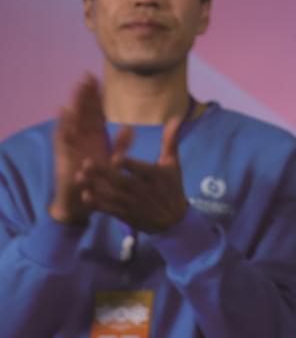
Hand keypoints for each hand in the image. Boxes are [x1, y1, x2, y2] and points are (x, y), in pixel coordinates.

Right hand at [49, 75, 112, 224]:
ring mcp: (72, 146)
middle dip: (85, 95)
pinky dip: (65, 123)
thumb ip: (121, 145)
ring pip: (73, 120)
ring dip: (75, 104)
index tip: (97, 79)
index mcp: (95, 138)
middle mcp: (82, 139)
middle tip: (87, 75)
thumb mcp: (113, 162)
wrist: (82, 202)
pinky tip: (65, 110)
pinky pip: (64, 137)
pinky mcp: (65, 155)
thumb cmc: (98, 181)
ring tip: (78, 87)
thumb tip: (131, 128)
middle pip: (84, 112)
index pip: (96, 113)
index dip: (96, 97)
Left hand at [78, 116, 188, 232]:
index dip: (128, 164)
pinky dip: (97, 204)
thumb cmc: (171, 186)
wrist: (173, 219)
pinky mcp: (126, 215)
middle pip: (121, 181)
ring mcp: (133, 203)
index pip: (139, 169)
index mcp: (154, 175)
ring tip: (79, 177)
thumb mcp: (172, 164)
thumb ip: (170, 141)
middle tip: (85, 163)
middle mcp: (143, 190)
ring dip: (94, 187)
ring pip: (111, 195)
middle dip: (103, 172)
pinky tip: (85, 195)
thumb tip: (174, 119)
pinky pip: (109, 209)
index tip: (114, 157)